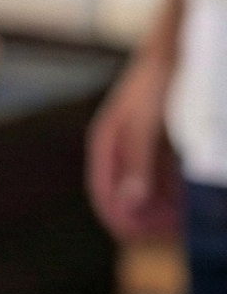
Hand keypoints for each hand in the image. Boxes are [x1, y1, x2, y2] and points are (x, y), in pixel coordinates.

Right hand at [87, 47, 182, 241]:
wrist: (173, 54)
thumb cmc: (155, 85)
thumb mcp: (146, 125)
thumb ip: (137, 163)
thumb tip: (128, 203)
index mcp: (106, 146)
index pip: (103, 196)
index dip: (121, 221)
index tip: (146, 239)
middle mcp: (119, 153)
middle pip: (125, 201)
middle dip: (148, 220)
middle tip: (175, 229)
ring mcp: (139, 153)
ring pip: (146, 197)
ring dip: (164, 212)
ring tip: (187, 219)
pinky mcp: (158, 152)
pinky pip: (162, 186)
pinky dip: (175, 198)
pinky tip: (190, 202)